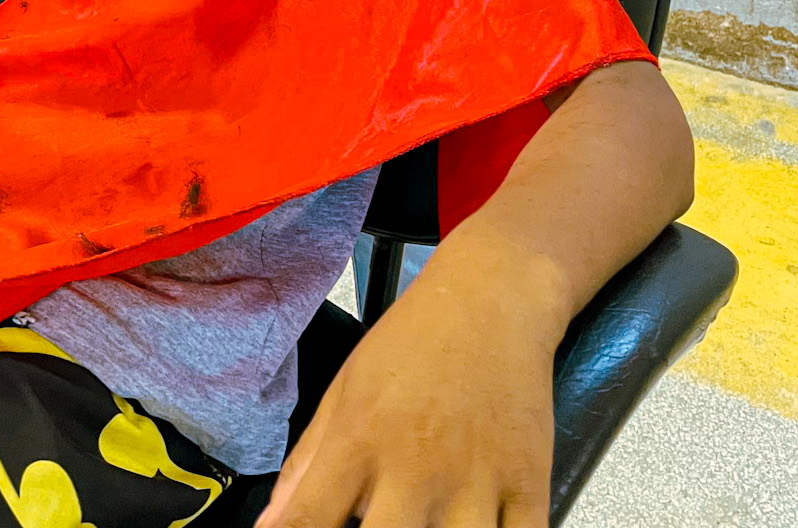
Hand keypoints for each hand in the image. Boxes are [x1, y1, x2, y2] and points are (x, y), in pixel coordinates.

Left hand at [260, 223, 566, 527]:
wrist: (494, 294)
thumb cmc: (413, 340)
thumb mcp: (346, 387)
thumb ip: (306, 463)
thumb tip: (268, 525)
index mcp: (359, 440)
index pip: (308, 522)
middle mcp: (414, 467)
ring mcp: (475, 480)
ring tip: (429, 526)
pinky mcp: (528, 483)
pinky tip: (479, 527)